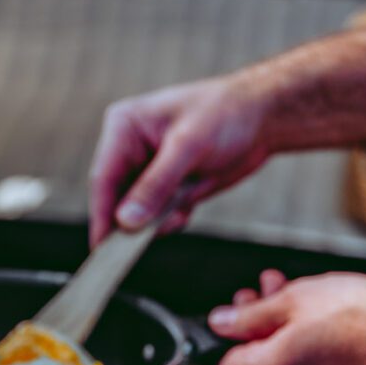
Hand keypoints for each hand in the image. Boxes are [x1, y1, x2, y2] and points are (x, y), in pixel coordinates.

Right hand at [88, 77, 269, 246]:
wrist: (263, 119)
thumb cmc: (226, 115)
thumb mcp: (189, 147)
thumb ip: (156, 185)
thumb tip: (126, 222)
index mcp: (124, 127)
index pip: (103, 178)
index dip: (102, 214)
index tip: (102, 249)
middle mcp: (129, 149)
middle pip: (116, 199)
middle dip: (134, 220)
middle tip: (150, 235)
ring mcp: (147, 169)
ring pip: (136, 212)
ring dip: (156, 220)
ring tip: (182, 209)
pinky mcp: (165, 185)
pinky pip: (156, 215)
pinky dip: (170, 219)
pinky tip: (189, 206)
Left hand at [207, 271, 365, 364]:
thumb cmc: (364, 318)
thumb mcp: (295, 299)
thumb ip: (249, 315)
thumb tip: (220, 322)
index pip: (224, 362)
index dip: (227, 332)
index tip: (239, 307)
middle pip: (255, 362)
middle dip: (258, 324)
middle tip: (268, 291)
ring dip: (284, 331)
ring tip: (300, 295)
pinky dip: (309, 349)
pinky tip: (325, 319)